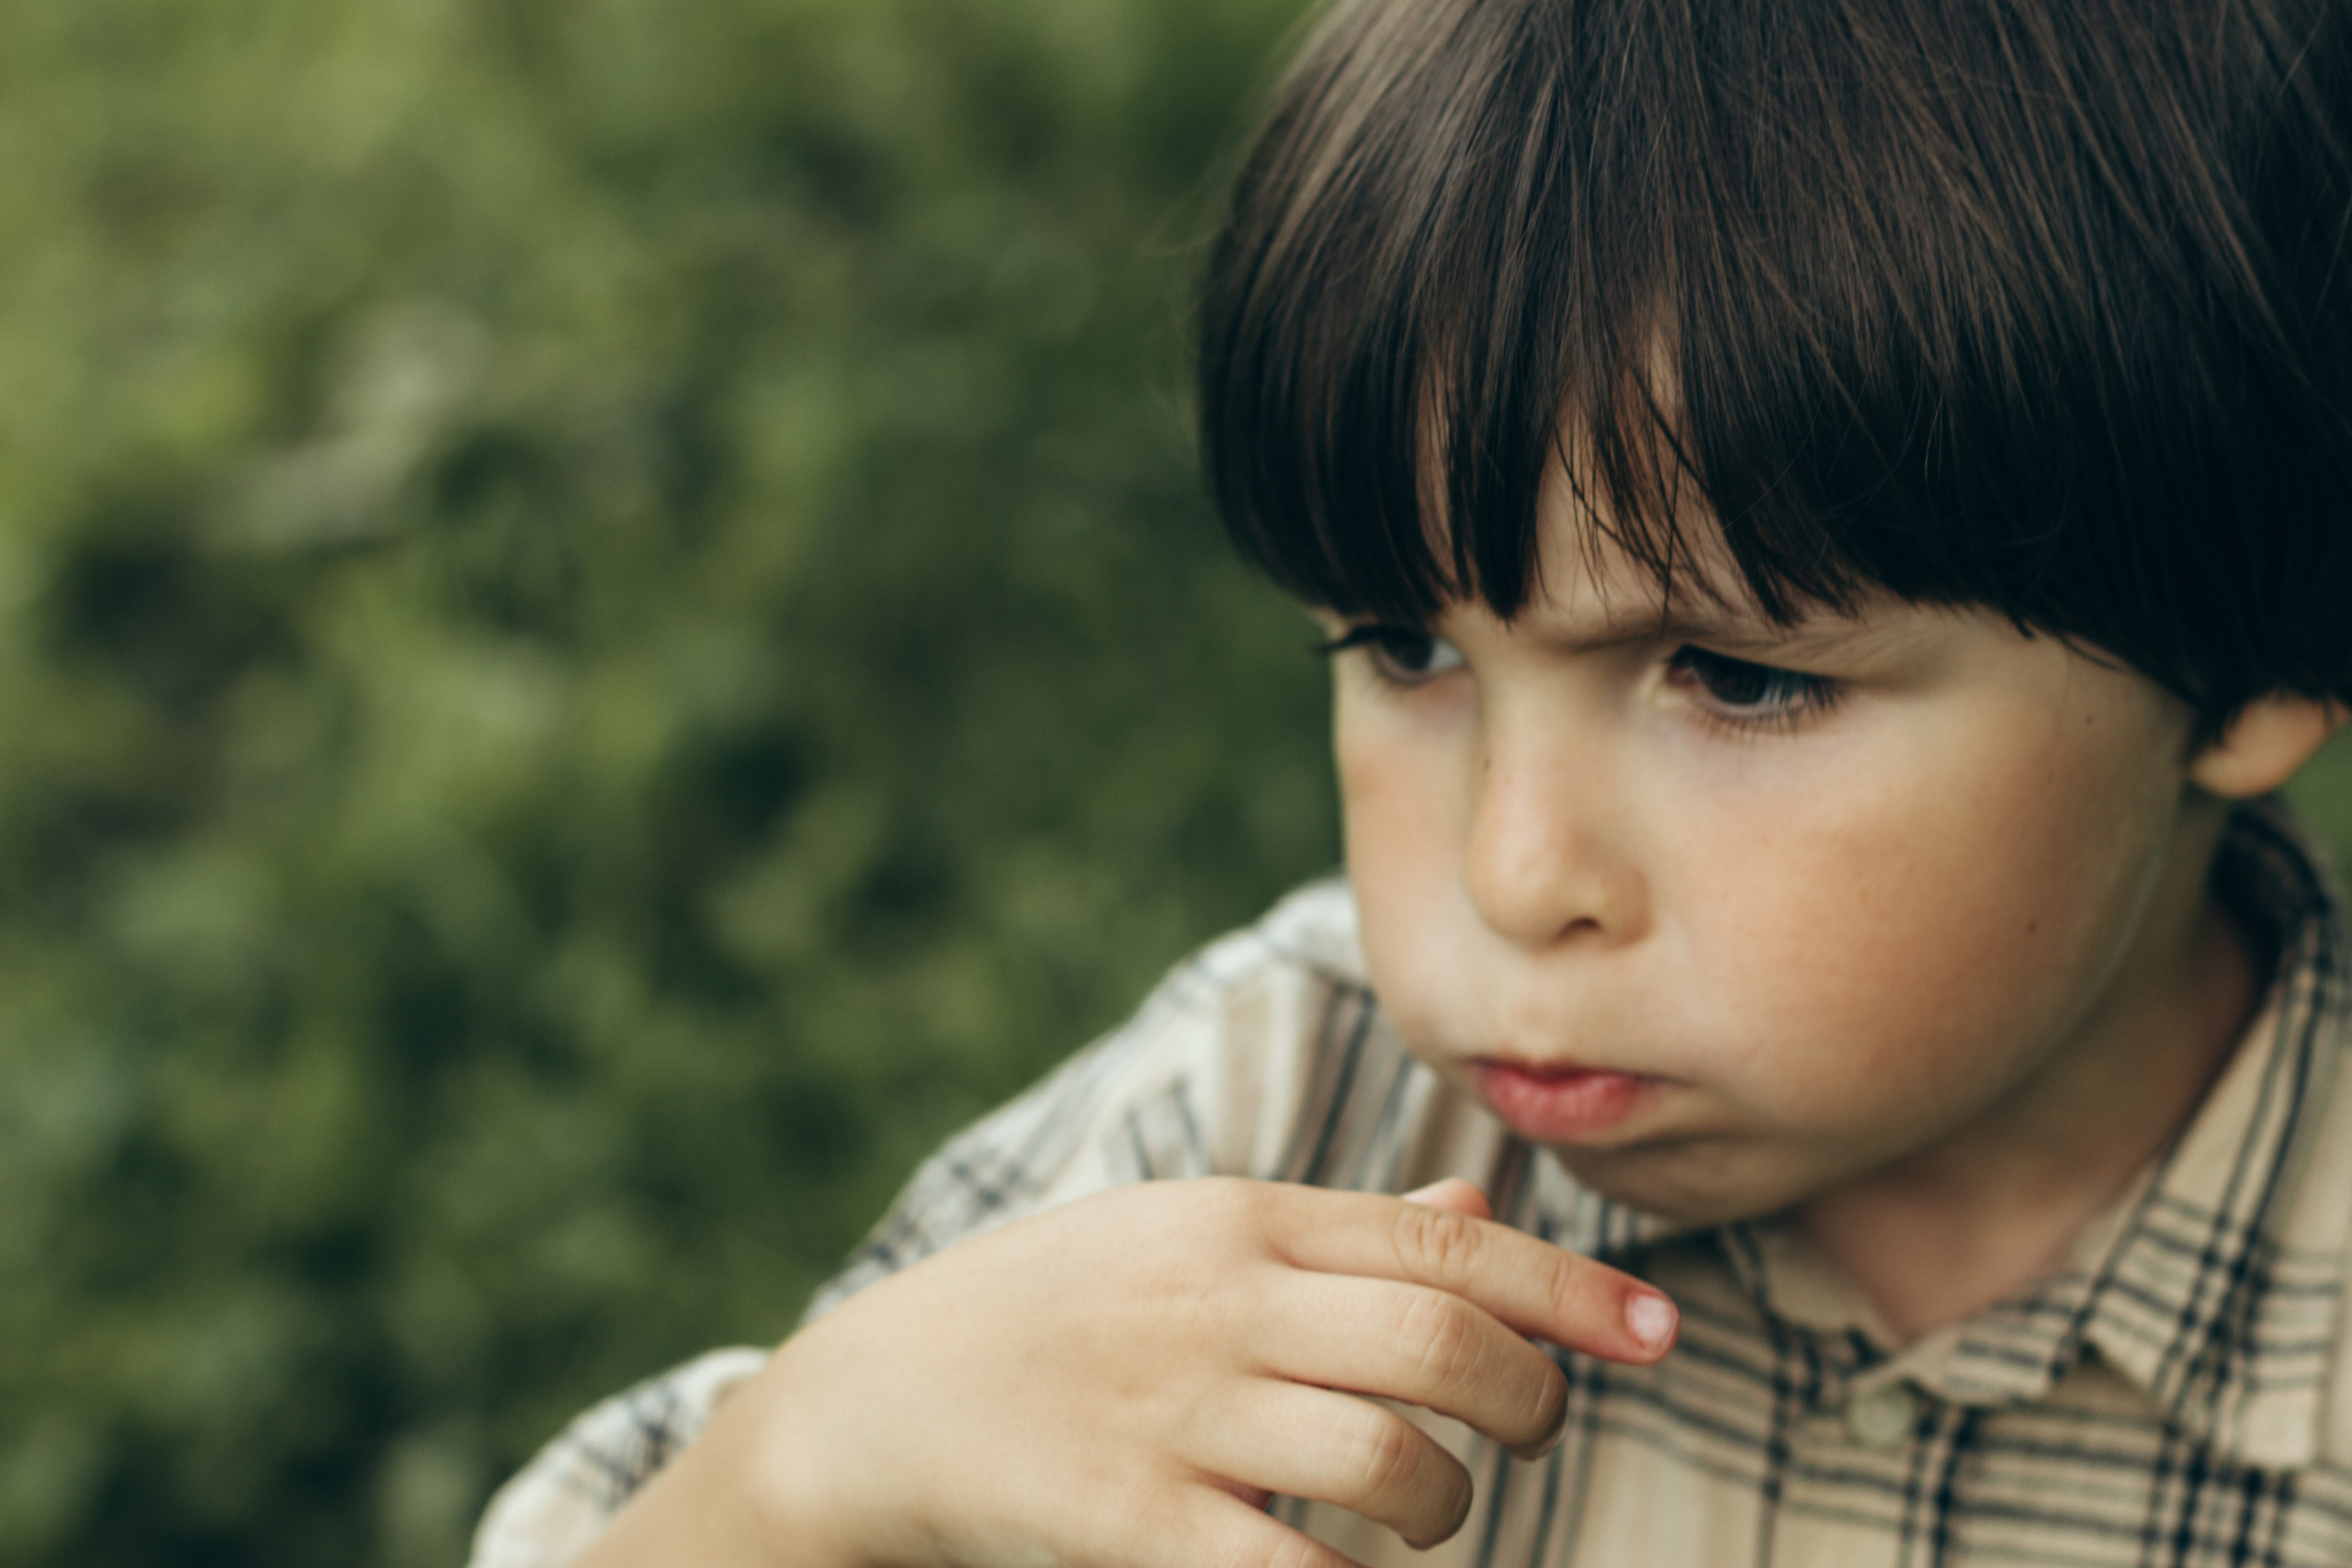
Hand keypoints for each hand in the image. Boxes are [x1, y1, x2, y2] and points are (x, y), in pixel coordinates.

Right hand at [578, 1177, 1676, 1567]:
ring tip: (1426, 1511)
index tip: (1664, 1334)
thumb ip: (1331, 1237)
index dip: (1573, 1292)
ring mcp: (1172, 1414)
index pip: (1443, 1243)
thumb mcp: (1177, 1238)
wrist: (869, 1400)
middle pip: (1444, 1346)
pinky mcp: (1127, 1522)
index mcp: (1235, 1217)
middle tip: (1529, 1431)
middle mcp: (1216, 1301)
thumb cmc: (1047, 1312)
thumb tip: (1478, 1218)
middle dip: (1529, 1401)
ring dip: (1448, 1507)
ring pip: (1393, 1464)